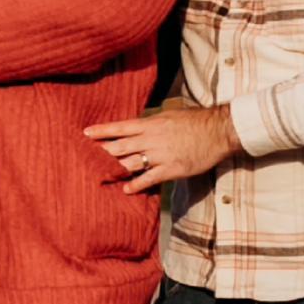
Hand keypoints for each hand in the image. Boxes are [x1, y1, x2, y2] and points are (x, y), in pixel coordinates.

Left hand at [84, 104, 241, 194]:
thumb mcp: (171, 114)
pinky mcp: (172, 169)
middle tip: (86, 157)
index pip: (122, 127)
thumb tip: (140, 125)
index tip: (86, 132)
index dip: (103, 130)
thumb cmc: (196, 120)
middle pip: (121, 146)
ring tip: (100, 174)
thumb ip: (154, 122)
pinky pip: (150, 179)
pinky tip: (126, 189)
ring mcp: (161, 155)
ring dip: (116, 168)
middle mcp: (153, 139)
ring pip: (132, 163)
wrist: (218, 130)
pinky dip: (136, 184)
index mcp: (152, 123)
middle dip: (103, 152)